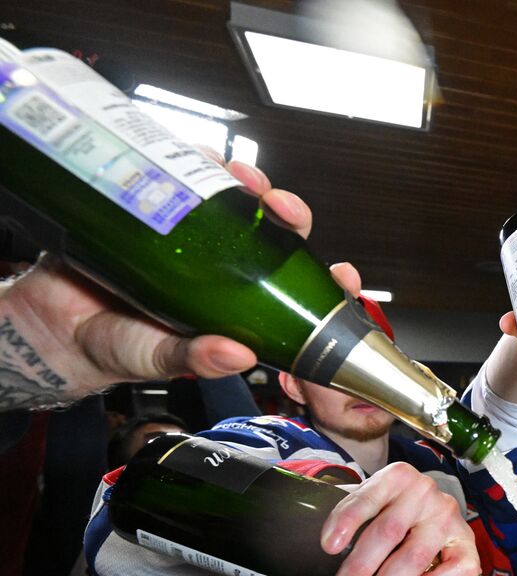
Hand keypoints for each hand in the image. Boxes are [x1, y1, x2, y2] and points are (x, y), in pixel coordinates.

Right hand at [1, 161, 318, 410]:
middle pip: (271, 228)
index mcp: (239, 301)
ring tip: (239, 176)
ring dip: (243, 179)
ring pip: (232, 196)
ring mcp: (192, 233)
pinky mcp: (154, 206)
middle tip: (278, 204)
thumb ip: (197, 358)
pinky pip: (181, 174)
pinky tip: (195, 155)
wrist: (55, 325)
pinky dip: (192, 158)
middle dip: (283, 209)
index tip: (342, 272)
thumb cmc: (116, 346)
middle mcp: (223, 264)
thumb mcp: (161, 358)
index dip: (321, 275)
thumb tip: (238, 355)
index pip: (295, 285)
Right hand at [318, 462, 480, 575]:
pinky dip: (345, 525)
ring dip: (361, 565)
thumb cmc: (402, 546)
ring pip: (389, 530)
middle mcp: (447, 514)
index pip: (465, 567)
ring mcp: (423, 491)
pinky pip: (367, 501)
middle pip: (416, 555)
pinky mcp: (396, 475)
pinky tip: (333, 545)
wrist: (385, 501)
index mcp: (461, 542)